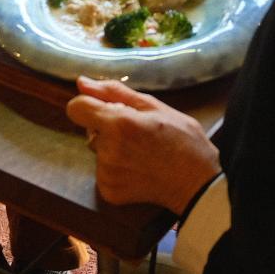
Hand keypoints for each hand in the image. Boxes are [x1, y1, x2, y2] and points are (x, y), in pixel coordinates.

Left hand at [66, 76, 219, 212]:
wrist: (197, 183)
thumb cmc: (182, 139)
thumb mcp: (154, 107)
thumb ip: (114, 93)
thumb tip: (81, 82)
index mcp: (119, 124)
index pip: (76, 108)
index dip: (90, 105)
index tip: (107, 110)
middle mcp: (108, 150)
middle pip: (90, 130)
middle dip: (108, 129)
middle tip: (138, 134)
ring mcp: (106, 174)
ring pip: (97, 151)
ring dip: (112, 149)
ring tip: (141, 153)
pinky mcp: (108, 192)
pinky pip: (102, 172)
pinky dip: (116, 170)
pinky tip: (138, 170)